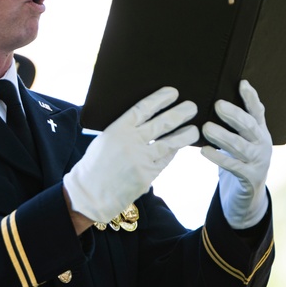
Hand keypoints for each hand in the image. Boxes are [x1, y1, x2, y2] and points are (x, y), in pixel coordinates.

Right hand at [65, 87, 198, 223]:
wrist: (89, 194)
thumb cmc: (95, 165)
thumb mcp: (105, 140)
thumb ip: (125, 130)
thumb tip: (147, 120)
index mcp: (117, 129)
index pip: (143, 108)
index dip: (160, 99)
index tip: (173, 92)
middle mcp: (131, 142)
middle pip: (162, 123)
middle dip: (180, 113)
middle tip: (192, 107)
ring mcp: (140, 160)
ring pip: (170, 143)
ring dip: (185, 134)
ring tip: (195, 129)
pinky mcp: (147, 175)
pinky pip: (165, 160)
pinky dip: (173, 152)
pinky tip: (178, 147)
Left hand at [200, 80, 271, 228]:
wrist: (247, 196)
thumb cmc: (238, 160)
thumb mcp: (239, 141)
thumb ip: (232, 125)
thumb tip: (210, 102)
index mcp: (260, 131)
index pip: (258, 111)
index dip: (251, 98)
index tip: (242, 83)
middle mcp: (262, 144)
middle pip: (249, 126)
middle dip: (234, 114)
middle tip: (217, 104)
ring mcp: (258, 162)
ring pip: (240, 146)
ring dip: (222, 136)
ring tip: (206, 127)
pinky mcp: (250, 178)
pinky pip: (232, 166)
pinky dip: (218, 157)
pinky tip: (203, 151)